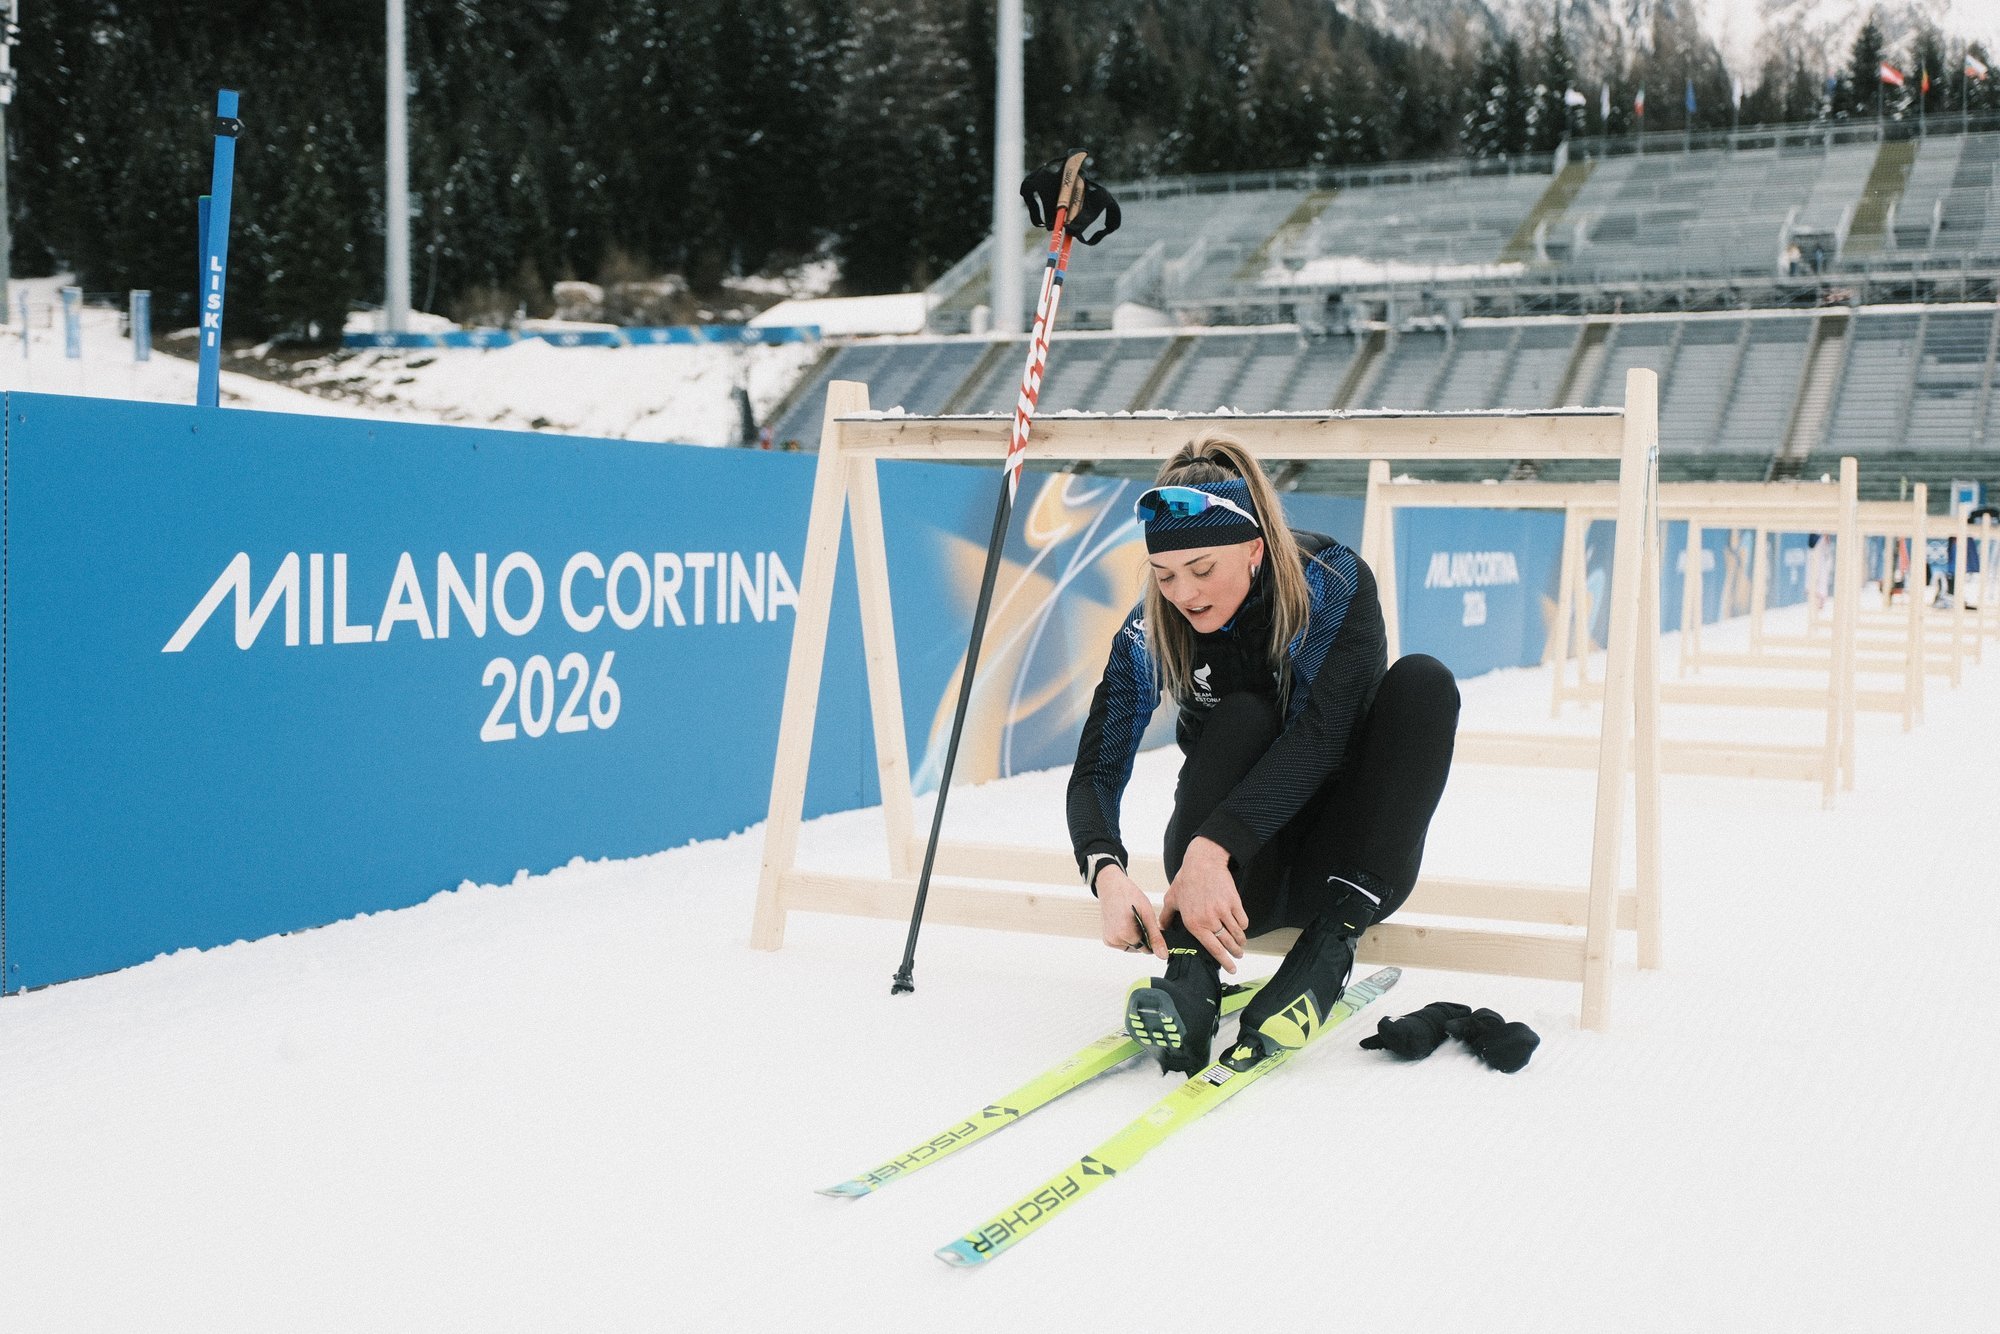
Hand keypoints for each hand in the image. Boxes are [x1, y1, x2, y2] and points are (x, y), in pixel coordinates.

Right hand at [1095, 865, 1166, 961]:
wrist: (1111, 885)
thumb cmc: (1129, 895)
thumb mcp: (1147, 913)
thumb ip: (1155, 936)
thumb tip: (1163, 955)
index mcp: (1125, 934)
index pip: (1147, 948)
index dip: (1151, 937)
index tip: (1149, 924)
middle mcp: (1114, 940)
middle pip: (1138, 948)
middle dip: (1142, 936)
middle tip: (1139, 919)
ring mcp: (1109, 940)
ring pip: (1131, 946)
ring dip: (1135, 936)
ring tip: (1132, 920)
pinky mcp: (1107, 939)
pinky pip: (1123, 943)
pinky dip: (1127, 936)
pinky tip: (1126, 923)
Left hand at [1162, 837, 1246, 972]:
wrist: (1203, 862)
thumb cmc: (1186, 880)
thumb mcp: (1171, 899)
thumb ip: (1167, 917)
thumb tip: (1162, 929)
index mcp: (1194, 923)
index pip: (1213, 949)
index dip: (1224, 961)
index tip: (1231, 968)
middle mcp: (1209, 920)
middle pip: (1228, 944)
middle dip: (1235, 953)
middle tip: (1238, 956)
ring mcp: (1223, 911)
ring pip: (1237, 934)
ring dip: (1240, 941)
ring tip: (1240, 943)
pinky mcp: (1234, 902)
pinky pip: (1243, 921)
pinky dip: (1243, 926)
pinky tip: (1241, 927)